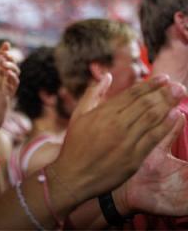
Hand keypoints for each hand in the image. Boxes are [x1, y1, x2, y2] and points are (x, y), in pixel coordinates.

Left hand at [0, 42, 19, 130]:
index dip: (4, 51)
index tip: (6, 43)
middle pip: (7, 65)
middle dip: (9, 56)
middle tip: (5, 52)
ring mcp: (3, 88)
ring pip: (13, 74)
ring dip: (11, 66)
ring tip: (4, 62)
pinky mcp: (6, 97)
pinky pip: (13, 85)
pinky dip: (12, 77)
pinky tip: (7, 72)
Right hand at [48, 75, 185, 213]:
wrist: (74, 175)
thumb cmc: (75, 144)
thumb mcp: (78, 114)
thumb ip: (93, 94)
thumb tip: (108, 76)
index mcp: (103, 113)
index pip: (132, 94)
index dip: (149, 85)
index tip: (163, 78)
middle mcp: (117, 124)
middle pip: (145, 104)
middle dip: (163, 92)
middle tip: (178, 85)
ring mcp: (126, 141)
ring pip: (152, 118)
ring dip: (168, 105)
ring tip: (179, 94)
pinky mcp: (134, 158)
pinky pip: (153, 138)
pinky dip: (166, 126)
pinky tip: (175, 116)